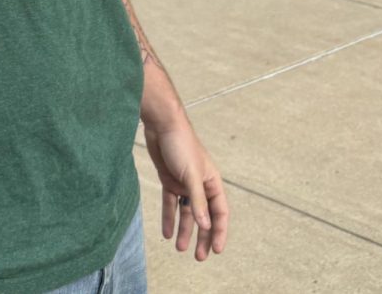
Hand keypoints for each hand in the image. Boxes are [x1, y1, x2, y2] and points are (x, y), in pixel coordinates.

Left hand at [144, 117, 229, 261]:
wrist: (162, 124)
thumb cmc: (181, 144)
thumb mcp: (191, 175)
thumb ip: (198, 201)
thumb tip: (206, 225)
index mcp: (211, 182)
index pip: (220, 212)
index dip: (219, 231)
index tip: (216, 250)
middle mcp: (199, 185)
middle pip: (204, 216)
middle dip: (202, 236)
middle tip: (199, 257)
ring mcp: (184, 183)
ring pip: (187, 212)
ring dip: (185, 230)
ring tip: (180, 248)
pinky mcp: (169, 180)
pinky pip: (170, 204)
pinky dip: (169, 217)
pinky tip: (166, 233)